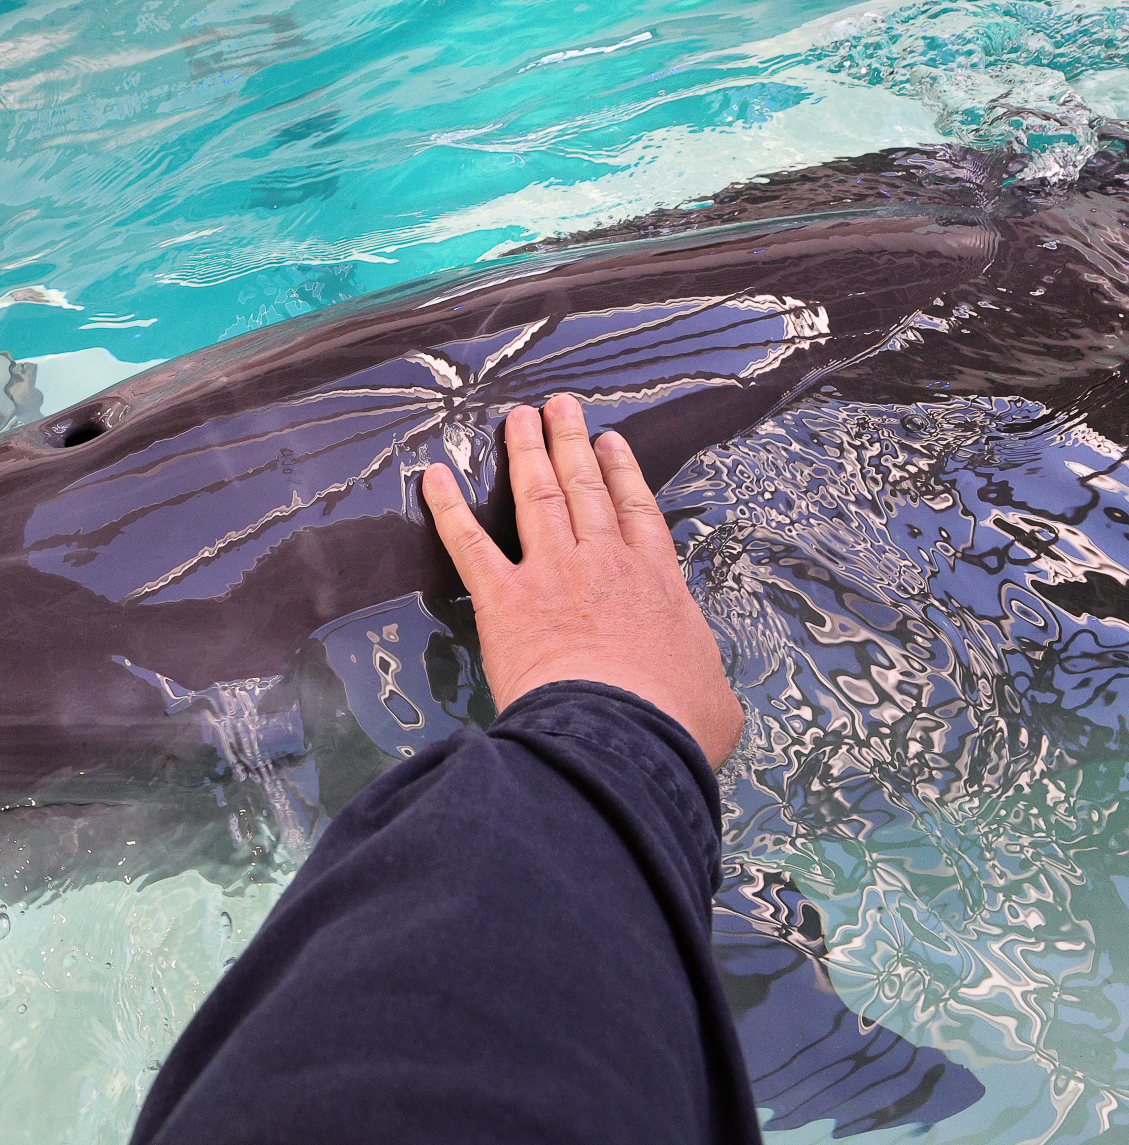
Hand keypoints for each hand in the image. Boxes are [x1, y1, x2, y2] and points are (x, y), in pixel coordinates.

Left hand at [421, 395, 742, 766]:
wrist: (619, 735)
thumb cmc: (669, 723)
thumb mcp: (712, 701)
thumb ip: (704, 683)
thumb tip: (705, 699)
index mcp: (655, 582)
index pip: (636, 511)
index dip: (621, 472)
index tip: (610, 442)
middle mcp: (604, 564)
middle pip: (586, 487)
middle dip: (570, 442)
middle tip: (558, 407)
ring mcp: (552, 574)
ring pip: (538, 496)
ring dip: (524, 452)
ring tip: (516, 418)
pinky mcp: (504, 600)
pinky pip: (469, 544)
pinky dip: (447, 508)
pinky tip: (434, 477)